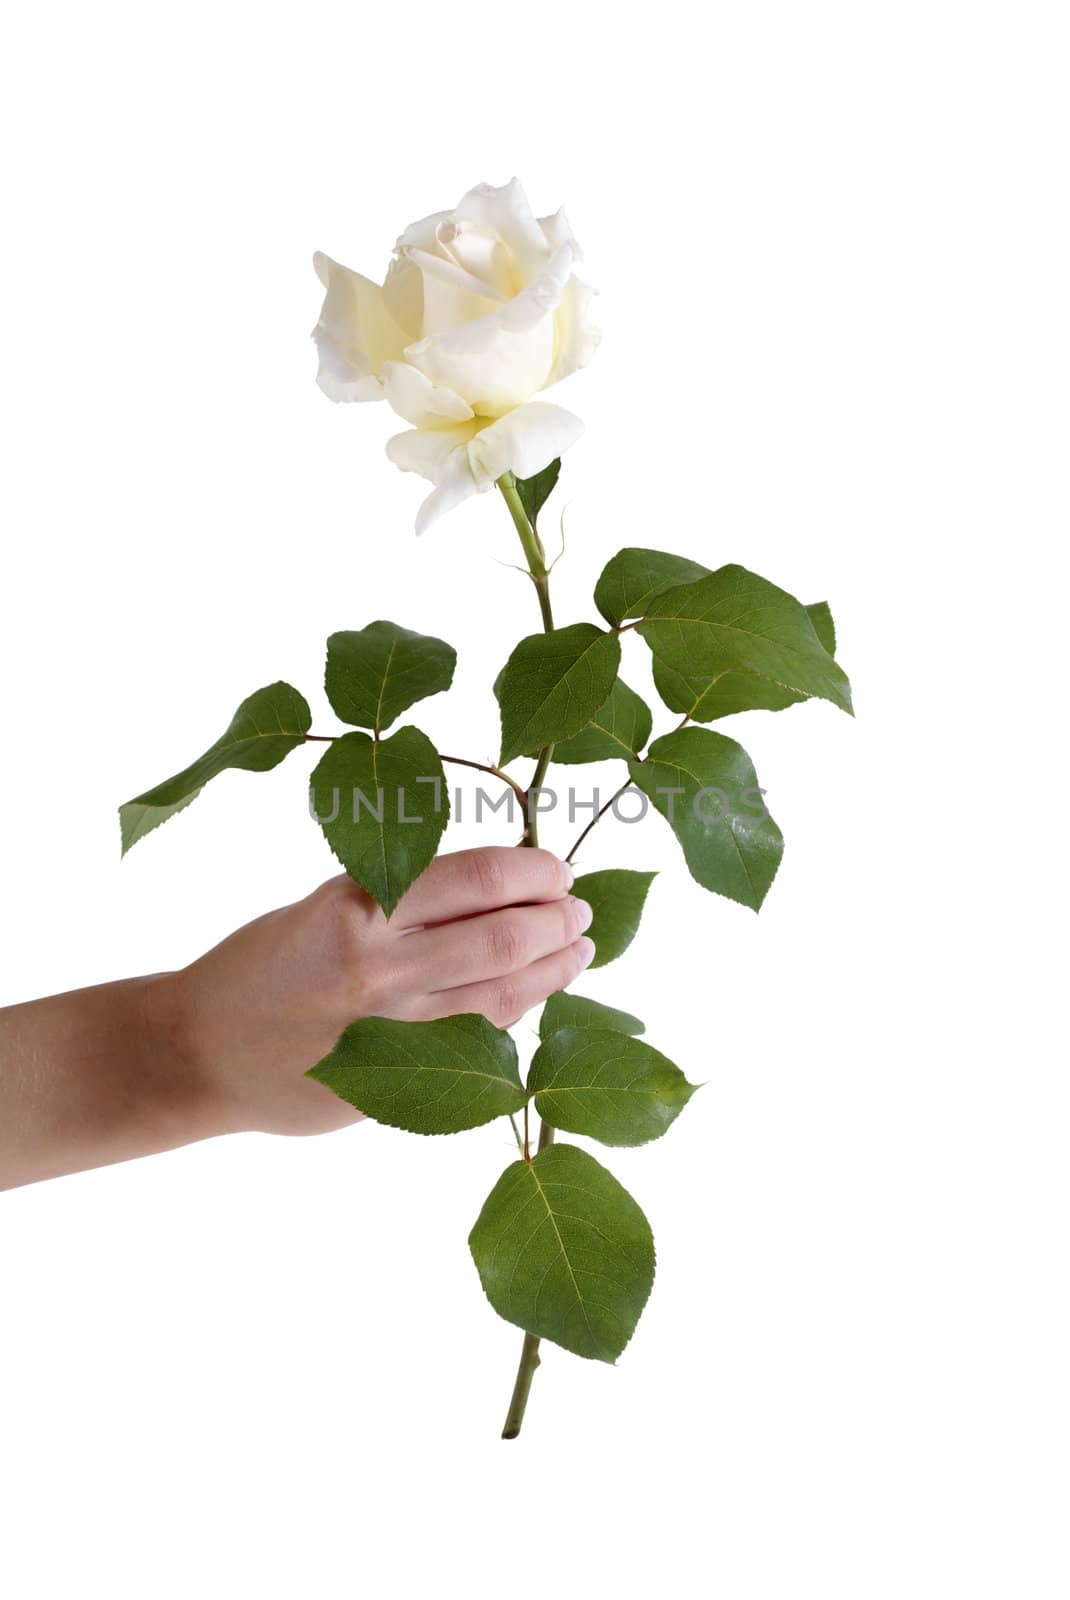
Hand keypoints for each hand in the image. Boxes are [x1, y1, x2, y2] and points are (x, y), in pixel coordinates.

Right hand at [176, 848, 594, 1137]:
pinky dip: (519, 1011)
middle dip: (555, 919)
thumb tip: (498, 883)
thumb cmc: (263, 965)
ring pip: (503, 995)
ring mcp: (389, 1031)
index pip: (474, 879)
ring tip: (580, 947)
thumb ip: (402, 896)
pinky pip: (478, 1041)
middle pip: (502, 938)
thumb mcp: (324, 903)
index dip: (531, 872)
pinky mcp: (393, 1083)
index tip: (555, 868)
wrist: (199, 1051)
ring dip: (555, 968)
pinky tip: (538, 993)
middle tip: (578, 907)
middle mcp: (378, 968)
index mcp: (356, 907)